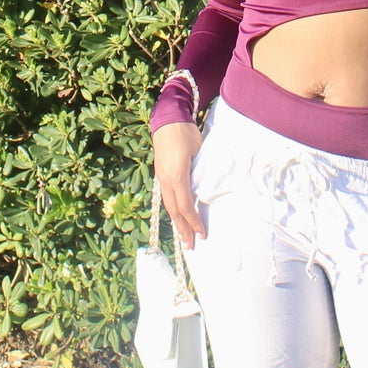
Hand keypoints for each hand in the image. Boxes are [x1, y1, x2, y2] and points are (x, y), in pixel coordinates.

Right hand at [153, 120, 205, 249]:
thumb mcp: (199, 152)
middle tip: (190, 247)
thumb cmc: (186, 133)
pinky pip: (167, 198)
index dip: (194, 222)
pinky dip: (173, 211)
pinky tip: (177, 217)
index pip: (185, 206)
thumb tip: (207, 192)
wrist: (167, 120)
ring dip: (176, 223)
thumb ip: (202, 173)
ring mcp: (161, 178)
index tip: (202, 234)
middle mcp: (166, 180)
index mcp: (177, 176)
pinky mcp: (160, 175)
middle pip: (174, 211)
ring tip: (183, 238)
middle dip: (183, 230)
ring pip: (168, 206)